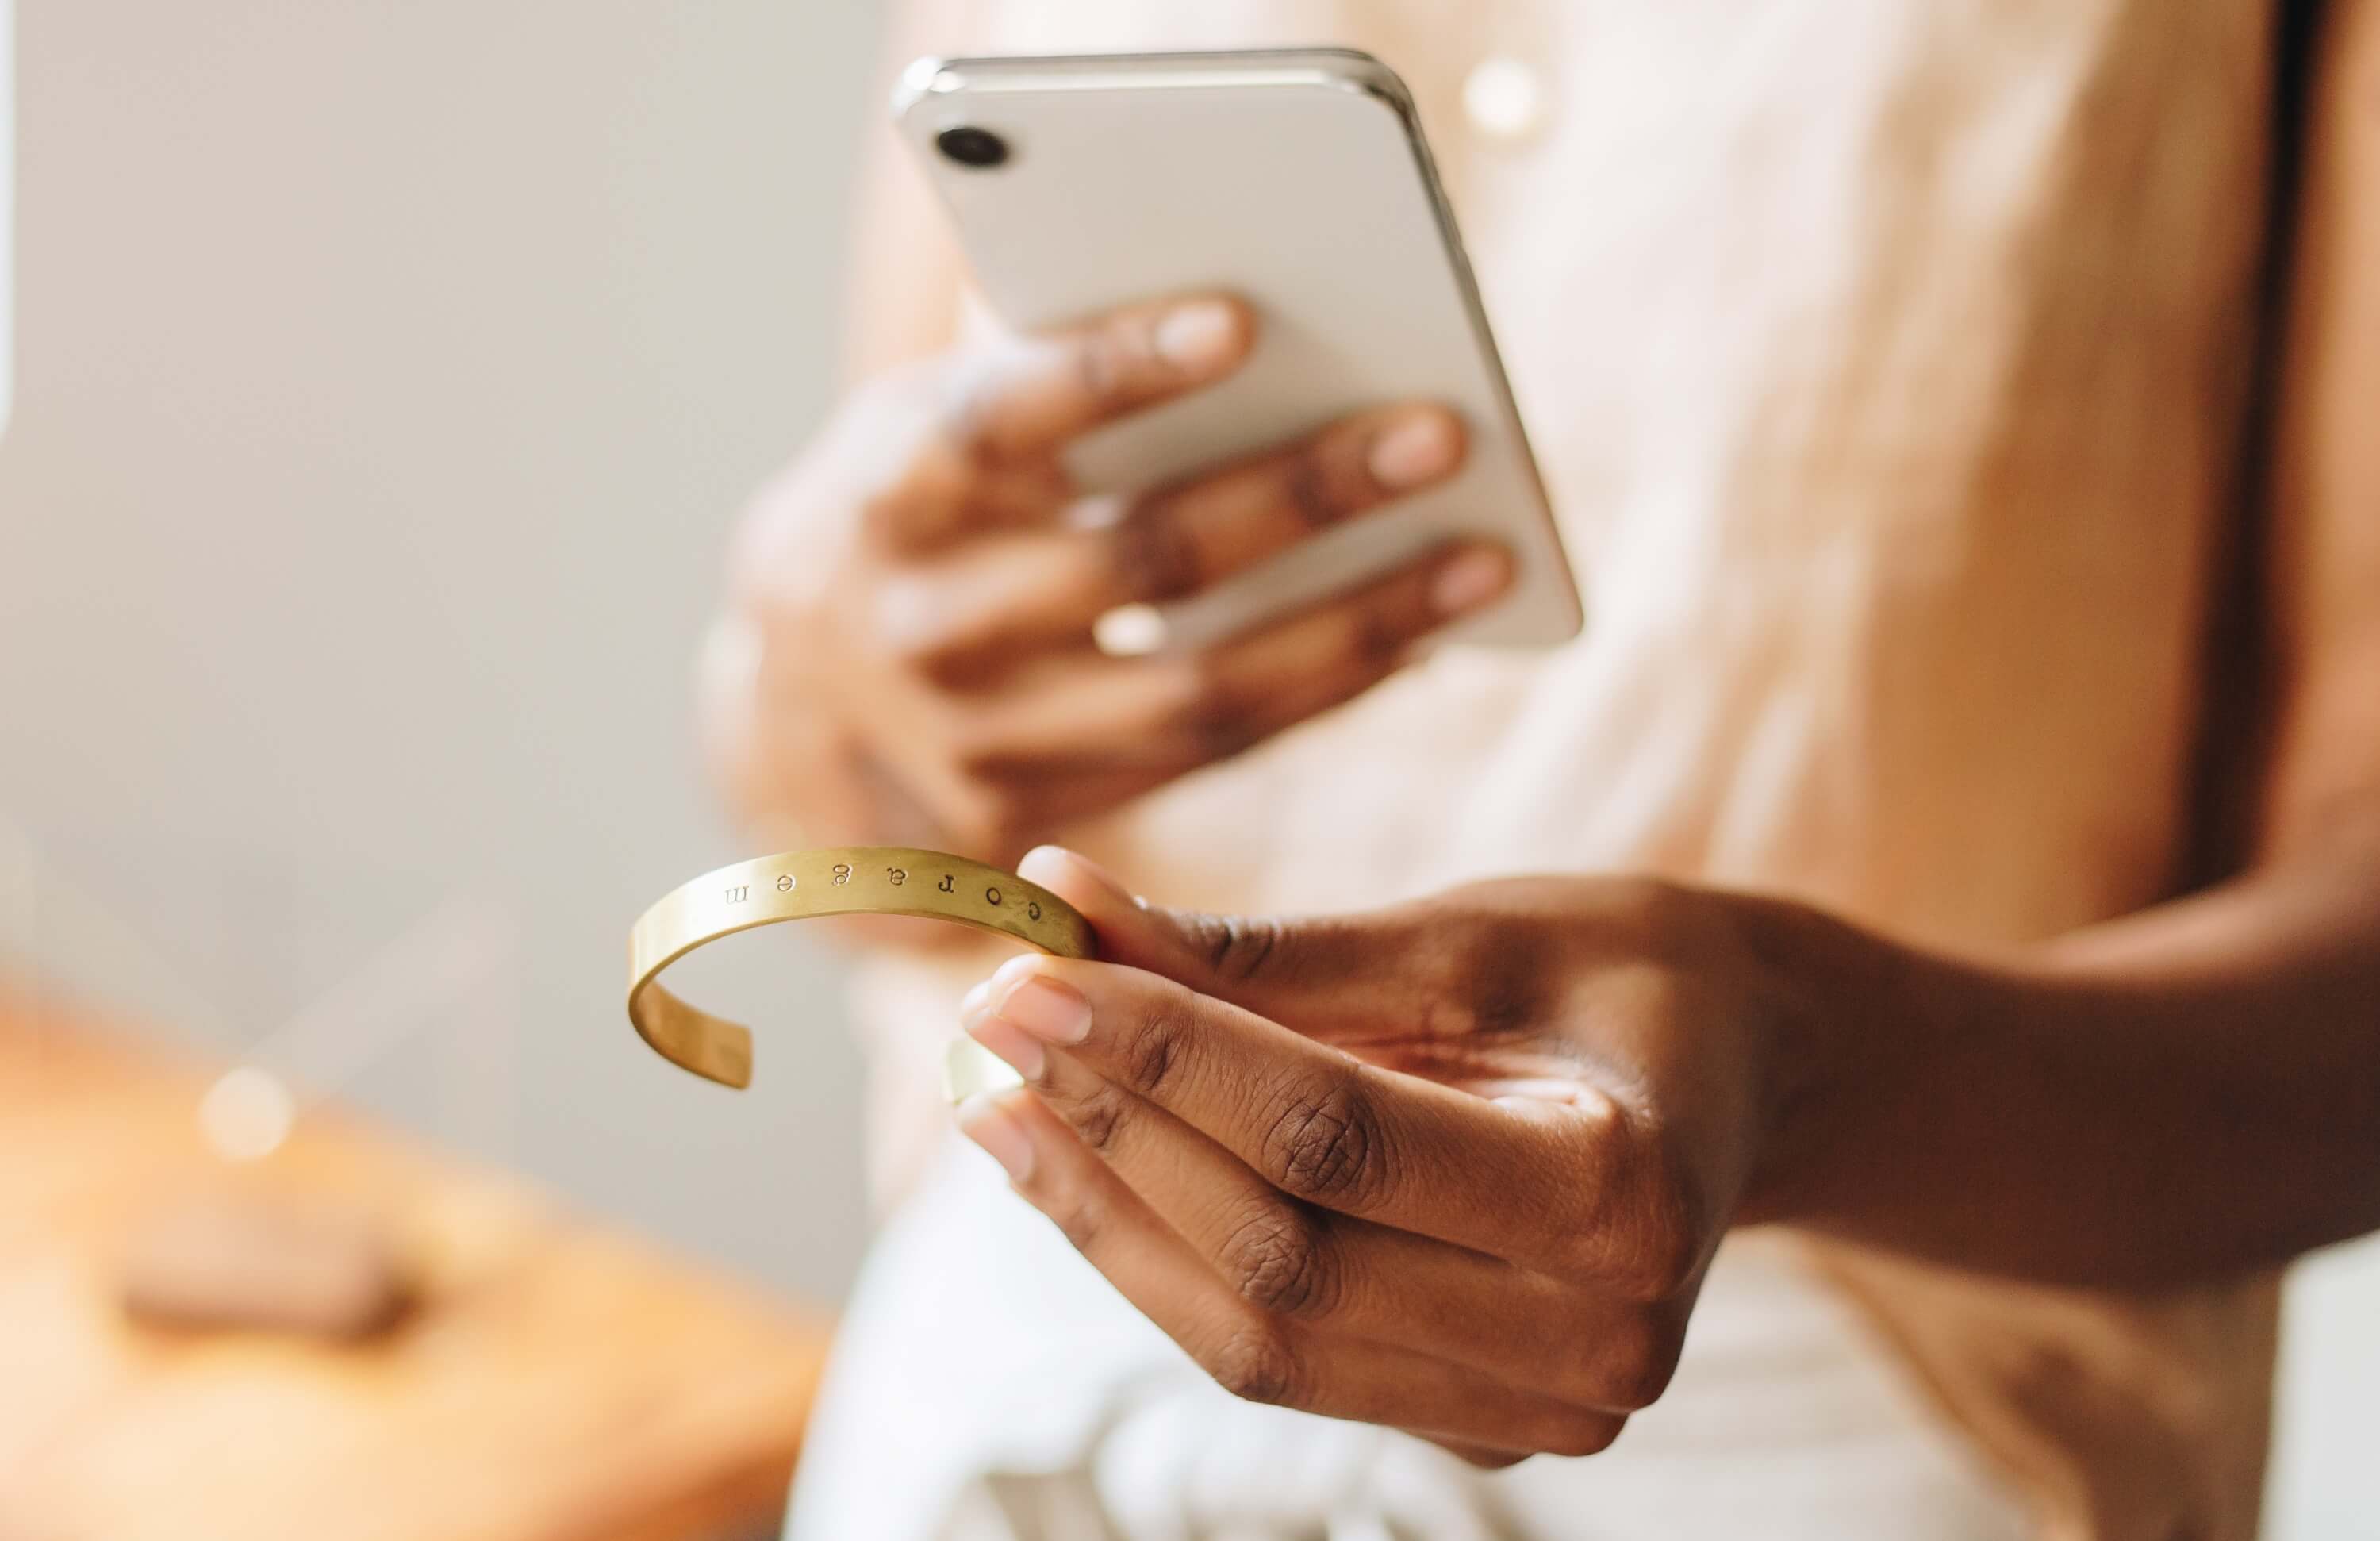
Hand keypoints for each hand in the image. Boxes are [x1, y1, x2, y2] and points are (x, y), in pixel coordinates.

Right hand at [702, 295, 1509, 863]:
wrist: (788, 724)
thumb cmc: (903, 526)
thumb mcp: (926, 437)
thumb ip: (1039, 391)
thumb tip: (1247, 334)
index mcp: (878, 498)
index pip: (994, 424)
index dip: (1111, 375)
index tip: (1239, 321)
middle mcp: (913, 630)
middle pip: (1133, 567)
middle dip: (1297, 495)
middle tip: (1436, 432)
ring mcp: (972, 749)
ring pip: (1194, 691)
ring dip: (1354, 621)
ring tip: (1476, 558)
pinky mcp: (1035, 829)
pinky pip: (1207, 757)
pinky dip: (1318, 691)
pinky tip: (1412, 637)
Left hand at [952, 848, 1844, 1464]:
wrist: (1740, 1079)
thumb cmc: (1620, 975)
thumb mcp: (1471, 931)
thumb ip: (1269, 950)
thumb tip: (1062, 902)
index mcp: (1627, 1195)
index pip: (1335, 1140)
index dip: (1163, 1058)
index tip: (1029, 970)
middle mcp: (1597, 1341)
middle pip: (1283, 1263)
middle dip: (1113, 1133)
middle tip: (993, 1014)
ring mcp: (1538, 1412)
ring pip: (1259, 1340)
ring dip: (1104, 1216)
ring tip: (998, 1096)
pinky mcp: (1476, 1426)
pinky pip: (1280, 1357)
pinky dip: (1164, 1260)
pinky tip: (1083, 1162)